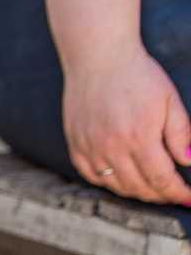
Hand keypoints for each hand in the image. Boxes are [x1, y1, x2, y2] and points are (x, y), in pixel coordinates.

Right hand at [64, 44, 190, 204]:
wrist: (97, 55)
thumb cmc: (137, 74)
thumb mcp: (170, 100)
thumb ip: (181, 134)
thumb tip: (189, 162)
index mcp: (139, 137)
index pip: (162, 180)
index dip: (179, 193)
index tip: (190, 199)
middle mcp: (111, 146)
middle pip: (139, 187)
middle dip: (161, 195)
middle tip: (174, 193)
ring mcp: (89, 145)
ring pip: (114, 185)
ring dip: (136, 191)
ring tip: (151, 188)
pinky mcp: (75, 141)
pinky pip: (90, 174)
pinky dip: (107, 182)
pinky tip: (120, 178)